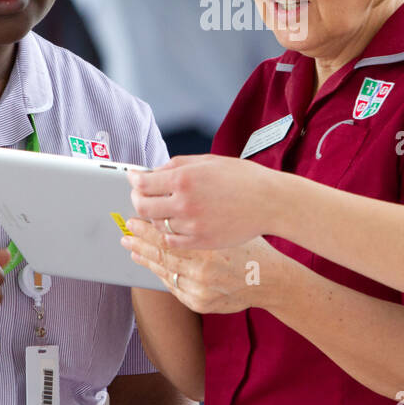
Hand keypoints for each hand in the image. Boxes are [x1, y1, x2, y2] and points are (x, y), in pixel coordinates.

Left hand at [121, 218, 282, 314]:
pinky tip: (152, 265)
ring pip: (165, 272)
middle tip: (126, 232)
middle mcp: (202, 272)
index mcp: (209, 249)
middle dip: (140, 243)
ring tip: (133, 248)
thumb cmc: (251, 248)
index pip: (168, 238)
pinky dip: (162, 274)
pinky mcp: (199, 304)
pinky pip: (174, 287)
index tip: (133, 221)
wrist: (271, 280)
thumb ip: (199, 223)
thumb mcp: (227, 229)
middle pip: (161, 255)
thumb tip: (169, 211)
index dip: (146, 230)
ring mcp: (200, 290)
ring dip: (146, 259)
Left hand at [126, 154, 286, 249]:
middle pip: (142, 207)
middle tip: (139, 195)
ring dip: (152, 217)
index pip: (143, 182)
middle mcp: (184, 203)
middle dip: (136, 200)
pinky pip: (172, 240)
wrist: (270, 202)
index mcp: (184, 179)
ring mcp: (192, 225)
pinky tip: (171, 225)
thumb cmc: (242, 177)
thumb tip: (153, 172)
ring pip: (156, 225)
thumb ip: (177, 166)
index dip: (134, 180)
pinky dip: (167, 232)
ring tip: (156, 210)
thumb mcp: (208, 162)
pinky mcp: (201, 242)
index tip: (134, 179)